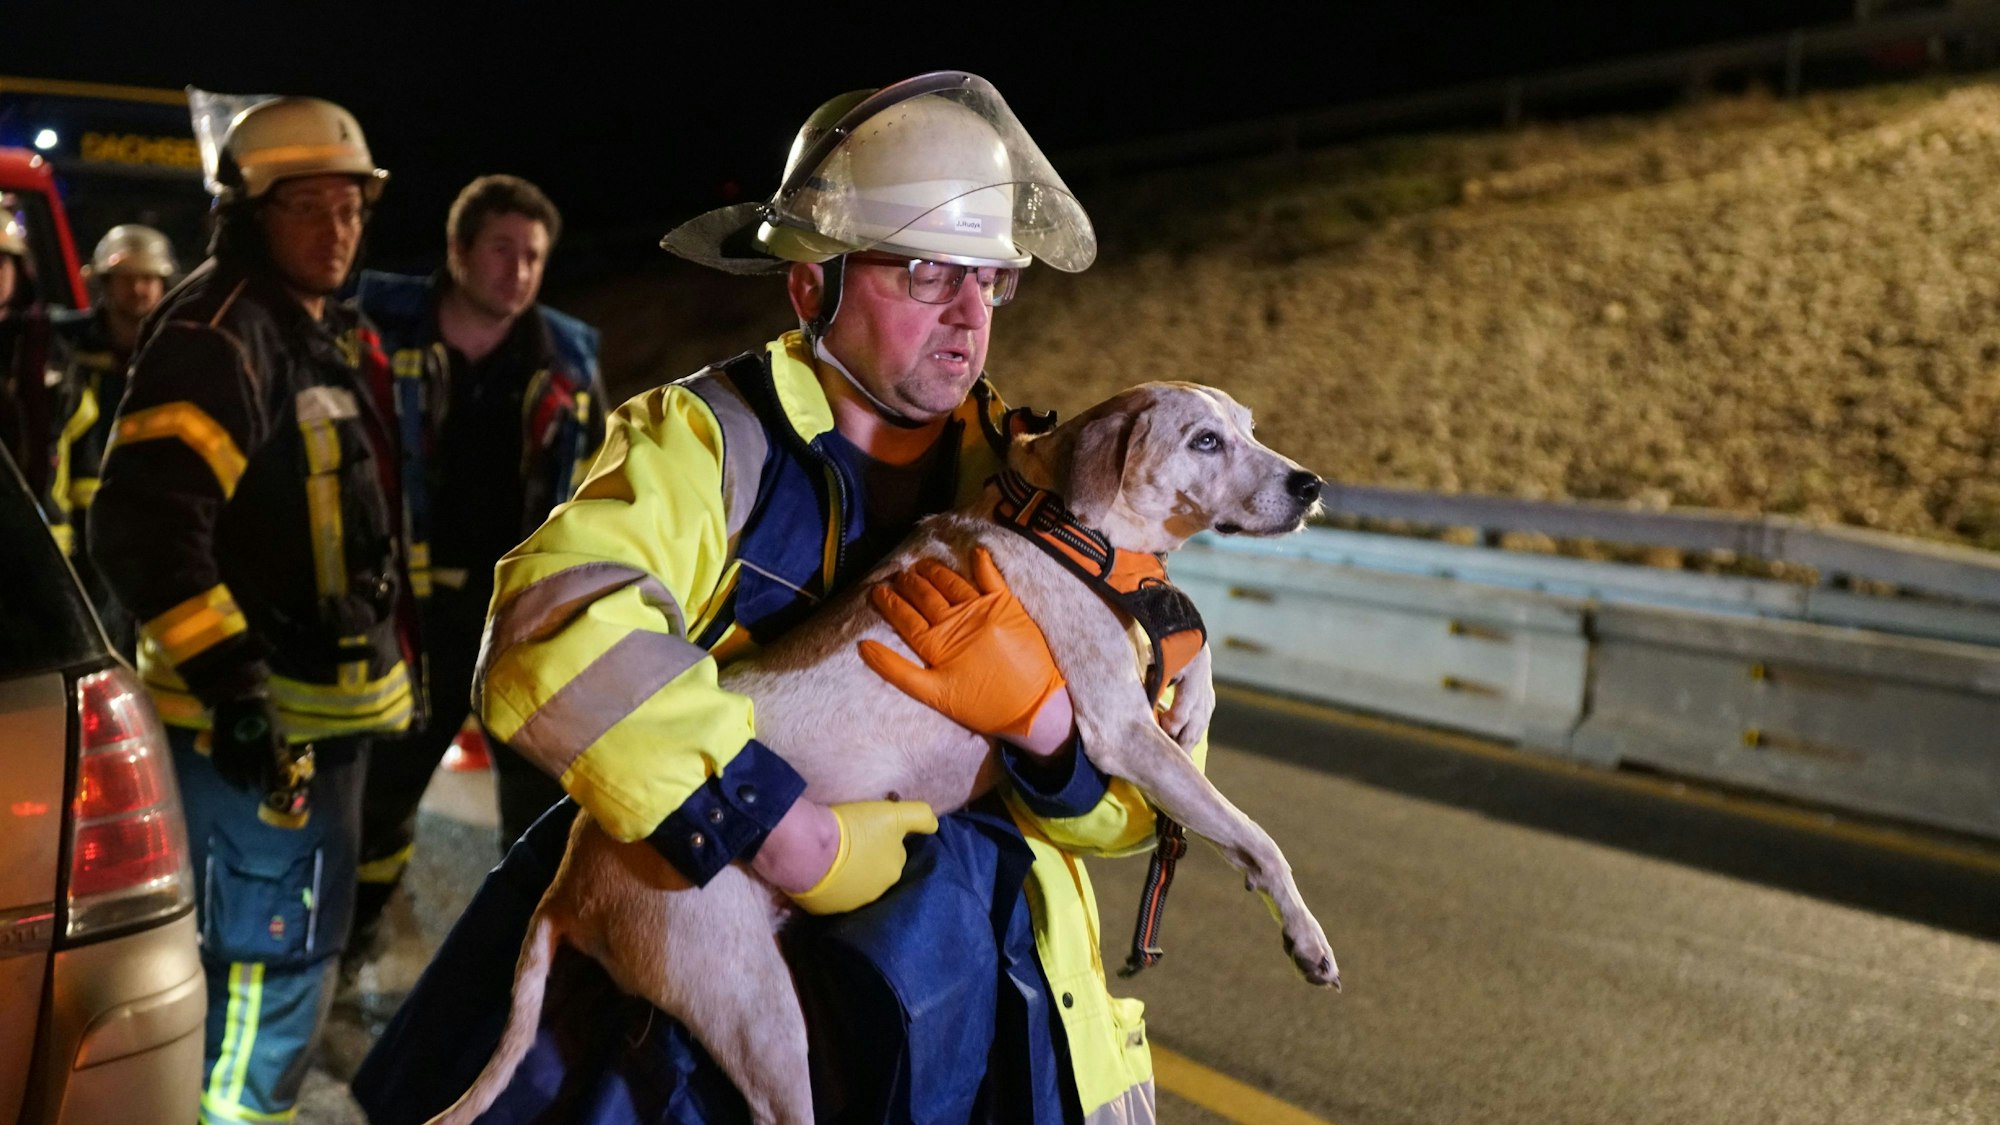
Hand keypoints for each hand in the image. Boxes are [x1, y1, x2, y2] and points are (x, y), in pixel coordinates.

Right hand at [209, 694, 284, 791]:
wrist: (238, 698)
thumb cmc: (264, 713)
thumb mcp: (278, 729)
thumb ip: (281, 747)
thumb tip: (286, 764)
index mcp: (267, 747)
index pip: (271, 774)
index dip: (272, 786)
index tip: (274, 791)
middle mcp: (249, 753)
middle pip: (254, 779)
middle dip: (259, 787)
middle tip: (262, 791)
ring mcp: (232, 752)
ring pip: (237, 777)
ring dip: (243, 786)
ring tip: (248, 790)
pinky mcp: (218, 749)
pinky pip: (221, 770)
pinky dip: (228, 780)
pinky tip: (234, 784)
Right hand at [784, 800, 938, 914]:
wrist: (808, 848)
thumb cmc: (852, 828)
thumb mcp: (891, 814)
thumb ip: (919, 817)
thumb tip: (935, 826)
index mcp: (893, 871)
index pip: (893, 855)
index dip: (882, 842)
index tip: (868, 833)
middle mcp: (876, 893)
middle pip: (875, 872)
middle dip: (867, 861)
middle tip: (850, 844)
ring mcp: (850, 904)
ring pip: (853, 885)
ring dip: (847, 873)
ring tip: (832, 857)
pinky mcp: (826, 910)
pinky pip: (831, 895)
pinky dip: (828, 885)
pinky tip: (819, 870)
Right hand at [858, 548, 1066, 745]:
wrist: (1033, 706)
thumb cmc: (982, 706)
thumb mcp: (934, 695)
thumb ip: (897, 670)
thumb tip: (863, 646)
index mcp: (937, 643)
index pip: (906, 617)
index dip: (889, 602)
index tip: (877, 590)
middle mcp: (957, 620)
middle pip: (926, 595)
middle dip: (909, 583)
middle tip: (899, 575)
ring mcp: (983, 610)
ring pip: (951, 583)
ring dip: (934, 571)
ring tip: (921, 565)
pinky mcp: (1008, 606)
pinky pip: (992, 578)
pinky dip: (983, 563)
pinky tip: (976, 551)